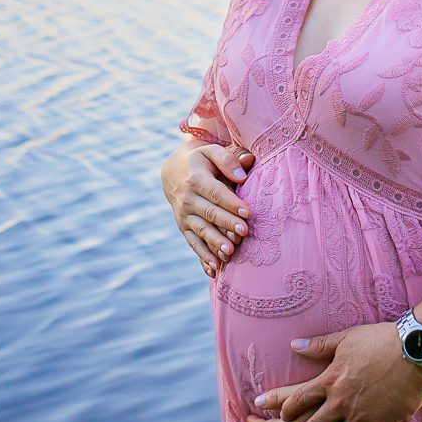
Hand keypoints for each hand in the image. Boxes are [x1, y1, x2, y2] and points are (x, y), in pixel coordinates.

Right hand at [160, 138, 254, 276]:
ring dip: (214, 242)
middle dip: (226, 223)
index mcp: (195, 178)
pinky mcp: (183, 228)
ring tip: (229, 253)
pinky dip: (203, 257)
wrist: (173, 172)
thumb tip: (243, 173)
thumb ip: (228, 158)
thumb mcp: (211, 151)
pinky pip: (193, 243)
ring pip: (201, 231)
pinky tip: (214, 269)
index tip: (247, 211)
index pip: (215, 192)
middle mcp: (187, 199)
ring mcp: (184, 216)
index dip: (231, 202)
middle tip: (244, 232)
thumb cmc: (201, 161)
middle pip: (209, 213)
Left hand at [252, 323, 421, 421]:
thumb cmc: (379, 340)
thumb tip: (293, 344)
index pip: (300, 399)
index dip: (287, 408)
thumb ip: (319, 345)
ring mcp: (362, 417)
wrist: (414, 352)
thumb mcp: (346, 338)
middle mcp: (342, 402)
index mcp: (330, 380)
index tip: (281, 416)